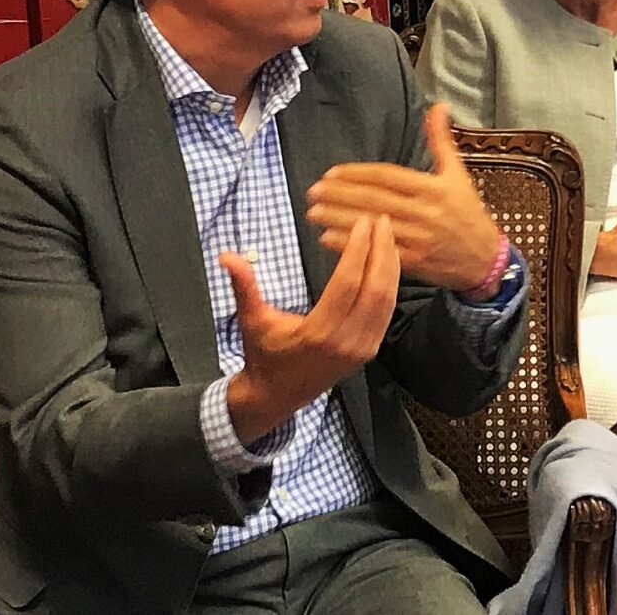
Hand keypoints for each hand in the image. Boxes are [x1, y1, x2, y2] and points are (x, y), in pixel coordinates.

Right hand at [221, 212, 398, 443]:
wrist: (276, 396)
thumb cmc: (263, 355)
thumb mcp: (251, 320)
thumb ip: (244, 286)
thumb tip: (226, 255)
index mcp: (318, 332)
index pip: (348, 282)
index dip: (358, 249)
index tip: (364, 222)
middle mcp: (345, 342)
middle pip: (375, 288)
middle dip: (382, 250)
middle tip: (383, 220)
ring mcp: (361, 349)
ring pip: (386, 300)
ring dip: (391, 265)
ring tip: (388, 235)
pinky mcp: (369, 351)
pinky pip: (386, 313)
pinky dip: (391, 285)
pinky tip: (389, 263)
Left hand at [307, 104, 504, 293]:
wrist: (486, 258)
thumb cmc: (469, 213)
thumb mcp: (458, 174)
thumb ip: (441, 140)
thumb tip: (438, 106)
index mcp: (433, 188)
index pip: (387, 176)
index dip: (357, 174)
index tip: (331, 173)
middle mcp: (424, 211)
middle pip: (374, 200)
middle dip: (340, 195)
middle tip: (312, 191)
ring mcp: (419, 238)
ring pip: (372, 226)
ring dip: (339, 219)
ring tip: (313, 212)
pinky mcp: (414, 262)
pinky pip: (377, 251)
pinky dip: (351, 246)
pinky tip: (328, 239)